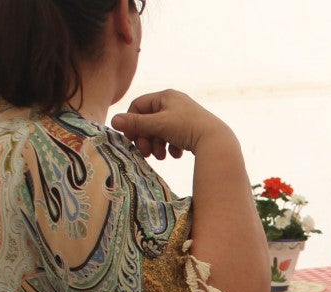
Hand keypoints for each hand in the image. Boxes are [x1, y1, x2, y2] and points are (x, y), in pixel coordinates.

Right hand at [110, 89, 231, 160]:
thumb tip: (113, 121)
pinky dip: (172, 147)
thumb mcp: (158, 125)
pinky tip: (177, 155)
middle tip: (146, 153)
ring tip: (162, 157)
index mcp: (166, 96)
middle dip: (146, 138)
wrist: (217, 141)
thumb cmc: (187, 128)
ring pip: (162, 131)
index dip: (132, 123)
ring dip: (157, 145)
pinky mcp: (193, 130)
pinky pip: (175, 138)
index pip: (139, 106)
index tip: (131, 139)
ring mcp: (185, 116)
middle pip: (150, 120)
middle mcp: (176, 103)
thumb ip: (136, 124)